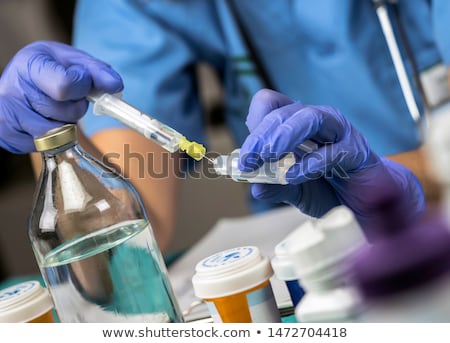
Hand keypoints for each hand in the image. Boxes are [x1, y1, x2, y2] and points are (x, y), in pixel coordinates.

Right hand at [0, 40, 122, 152]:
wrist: (20, 84)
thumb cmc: (51, 70)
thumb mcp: (72, 60)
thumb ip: (96, 70)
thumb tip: (115, 85)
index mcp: (30, 64)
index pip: (65, 86)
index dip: (82, 88)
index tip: (82, 83)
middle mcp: (13, 89)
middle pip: (67, 113)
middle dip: (76, 108)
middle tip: (65, 97)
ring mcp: (7, 115)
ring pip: (60, 133)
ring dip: (65, 124)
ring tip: (53, 109)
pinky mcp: (8, 137)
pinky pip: (49, 146)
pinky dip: (53, 136)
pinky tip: (42, 120)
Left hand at [239, 89, 424, 237]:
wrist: (365, 203)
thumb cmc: (328, 189)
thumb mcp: (294, 191)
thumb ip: (275, 188)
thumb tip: (255, 188)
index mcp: (296, 124)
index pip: (270, 104)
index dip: (254, 125)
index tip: (245, 156)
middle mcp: (315, 120)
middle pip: (283, 112)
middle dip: (261, 136)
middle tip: (249, 160)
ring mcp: (337, 131)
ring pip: (309, 118)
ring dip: (284, 136)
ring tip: (268, 156)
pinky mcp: (356, 149)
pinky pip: (333, 150)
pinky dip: (310, 163)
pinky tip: (294, 177)